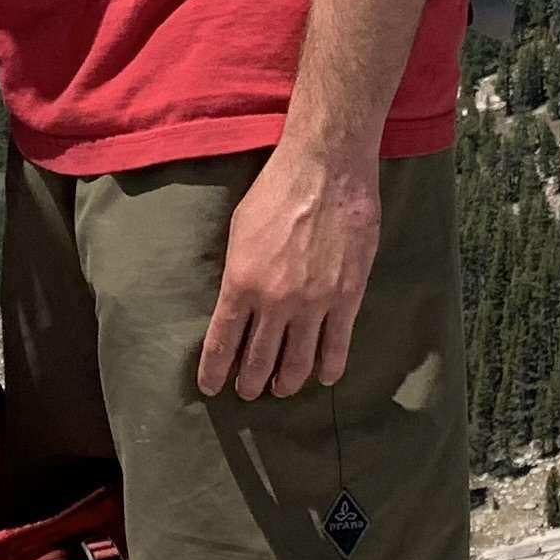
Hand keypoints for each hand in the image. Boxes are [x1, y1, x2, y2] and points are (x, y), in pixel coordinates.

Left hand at [197, 138, 378, 399]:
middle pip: (259, 360)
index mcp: (241, 282)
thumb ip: (238, 271)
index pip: (222, 342)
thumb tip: (236, 301)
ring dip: (287, 382)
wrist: (327, 167)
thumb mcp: (239, 229)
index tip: (212, 386)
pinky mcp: (347, 297)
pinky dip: (328, 368)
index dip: (215, 371)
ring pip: (298, 362)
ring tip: (281, 388)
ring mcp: (314, 303)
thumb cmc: (277, 189)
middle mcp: (275, 301)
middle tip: (249, 392)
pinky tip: (324, 377)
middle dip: (250, 382)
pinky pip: (337, 346)